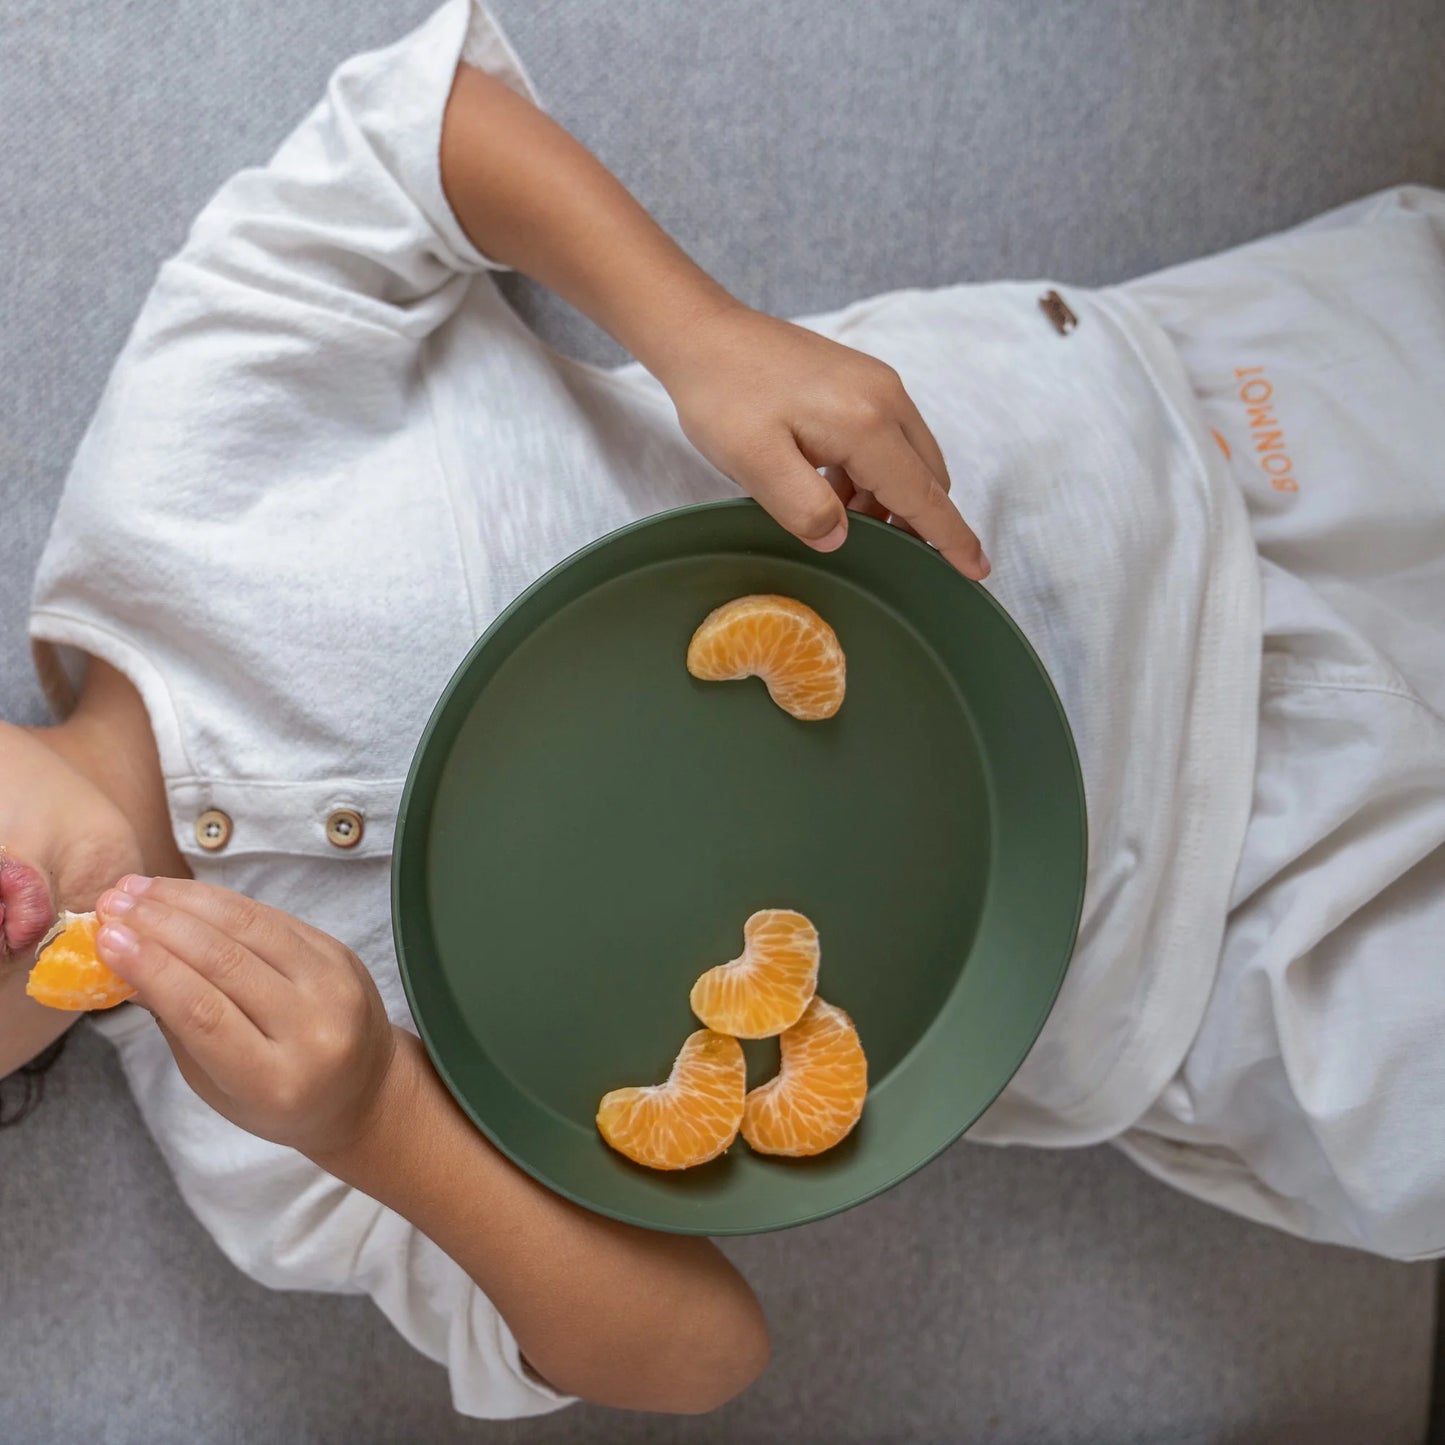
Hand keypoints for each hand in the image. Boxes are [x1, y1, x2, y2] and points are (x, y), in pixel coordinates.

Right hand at [94, 876, 398, 1159]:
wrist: (364, 1089)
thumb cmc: (276, 1097)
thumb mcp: (217, 1083)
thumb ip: (178, 1025)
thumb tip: (125, 957)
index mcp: (276, 1080)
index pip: (205, 1013)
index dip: (153, 969)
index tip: (106, 937)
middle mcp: (313, 1029)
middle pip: (226, 963)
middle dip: (161, 926)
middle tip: (112, 903)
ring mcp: (335, 986)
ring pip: (252, 928)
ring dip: (187, 901)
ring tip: (138, 887)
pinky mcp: (341, 953)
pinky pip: (273, 918)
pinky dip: (222, 901)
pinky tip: (182, 892)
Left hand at [657, 302, 988, 578]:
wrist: (703, 333)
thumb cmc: (722, 395)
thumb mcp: (753, 462)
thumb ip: (803, 507)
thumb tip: (840, 538)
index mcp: (867, 423)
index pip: (923, 495)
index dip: (951, 539)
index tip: (978, 571)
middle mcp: (886, 399)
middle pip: (927, 477)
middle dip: (916, 521)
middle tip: (881, 556)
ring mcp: (876, 385)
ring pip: (909, 458)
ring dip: (889, 498)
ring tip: (838, 519)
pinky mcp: (860, 381)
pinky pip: (888, 439)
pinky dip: (873, 473)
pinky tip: (830, 487)